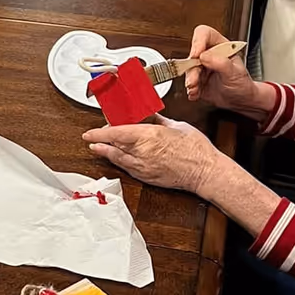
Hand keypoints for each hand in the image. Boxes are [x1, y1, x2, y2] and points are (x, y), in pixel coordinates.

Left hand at [83, 113, 217, 196]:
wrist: (205, 172)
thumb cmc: (196, 149)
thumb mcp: (176, 126)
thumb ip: (157, 121)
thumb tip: (147, 116)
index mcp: (149, 135)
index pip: (116, 133)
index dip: (99, 133)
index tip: (90, 133)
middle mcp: (142, 152)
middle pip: (113, 146)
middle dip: (102, 141)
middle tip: (94, 137)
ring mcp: (144, 167)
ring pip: (117, 159)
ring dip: (105, 153)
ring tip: (97, 148)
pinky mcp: (147, 177)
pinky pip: (127, 169)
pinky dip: (118, 162)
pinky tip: (116, 158)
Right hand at [184, 24, 271, 118]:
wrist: (241, 101)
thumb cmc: (243, 84)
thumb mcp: (235, 73)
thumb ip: (221, 63)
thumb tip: (204, 56)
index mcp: (221, 47)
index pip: (205, 34)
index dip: (198, 42)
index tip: (196, 54)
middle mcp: (209, 55)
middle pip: (193, 53)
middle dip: (192, 67)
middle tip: (194, 79)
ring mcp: (202, 68)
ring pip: (188, 69)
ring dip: (190, 80)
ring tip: (195, 88)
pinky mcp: (197, 80)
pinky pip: (188, 82)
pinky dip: (191, 89)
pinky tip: (196, 93)